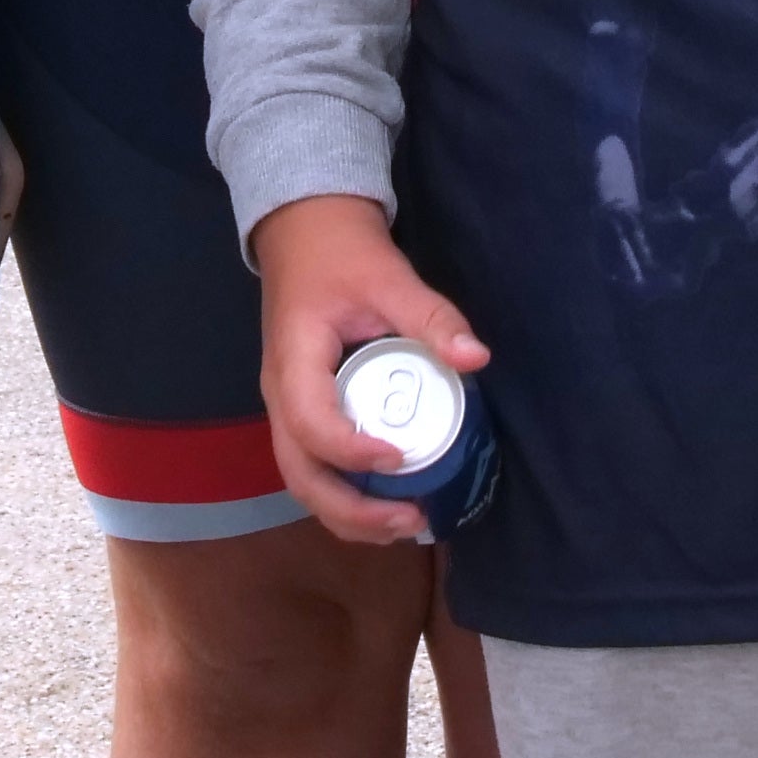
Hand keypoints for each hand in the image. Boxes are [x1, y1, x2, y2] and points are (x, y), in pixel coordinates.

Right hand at [254, 193, 486, 545]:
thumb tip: (477, 357)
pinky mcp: (303, 413)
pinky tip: (390, 503)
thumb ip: (431, 316)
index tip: (402, 458)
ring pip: (304, 481)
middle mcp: (280, 397)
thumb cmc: (341, 253)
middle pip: (301, 474)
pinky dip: (347, 497)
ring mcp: (287, 409)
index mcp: (294, 362)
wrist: (305, 232)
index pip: (311, 424)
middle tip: (411, 520)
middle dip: (352, 510)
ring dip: (349, 514)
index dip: (353, 451)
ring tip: (406, 524)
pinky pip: (316, 468)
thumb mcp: (389, 275)